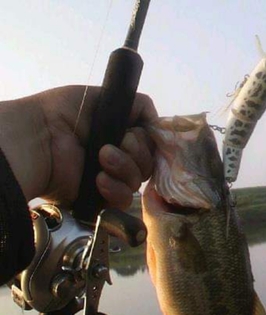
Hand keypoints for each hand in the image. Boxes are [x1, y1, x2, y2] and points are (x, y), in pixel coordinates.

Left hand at [0, 85, 157, 208]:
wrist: (41, 138)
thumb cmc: (65, 112)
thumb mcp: (104, 97)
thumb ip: (136, 104)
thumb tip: (156, 120)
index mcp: (118, 134)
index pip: (149, 142)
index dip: (149, 139)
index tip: (141, 132)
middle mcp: (117, 157)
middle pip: (147, 162)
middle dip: (136, 151)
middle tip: (115, 143)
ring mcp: (110, 179)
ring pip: (137, 180)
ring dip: (123, 167)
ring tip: (101, 157)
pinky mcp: (101, 199)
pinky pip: (124, 199)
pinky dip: (115, 188)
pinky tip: (98, 179)